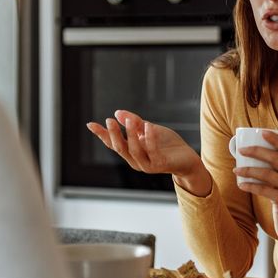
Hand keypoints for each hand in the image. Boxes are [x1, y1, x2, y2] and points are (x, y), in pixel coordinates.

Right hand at [86, 110, 210, 195]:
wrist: (187, 159)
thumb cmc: (167, 145)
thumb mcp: (149, 130)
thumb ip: (135, 123)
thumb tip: (118, 112)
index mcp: (131, 152)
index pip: (113, 143)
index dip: (101, 134)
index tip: (90, 124)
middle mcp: (135, 161)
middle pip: (119, 148)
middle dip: (113, 134)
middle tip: (109, 120)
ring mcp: (147, 164)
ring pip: (133, 150)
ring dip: (130, 134)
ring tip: (129, 120)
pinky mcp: (160, 164)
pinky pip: (152, 151)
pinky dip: (149, 138)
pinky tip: (148, 126)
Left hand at [233, 131, 277, 259]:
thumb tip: (257, 154)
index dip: (276, 139)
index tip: (262, 132)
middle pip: (276, 158)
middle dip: (257, 151)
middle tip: (242, 150)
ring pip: (267, 174)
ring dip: (249, 170)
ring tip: (236, 170)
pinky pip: (264, 190)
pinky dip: (250, 186)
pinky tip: (241, 184)